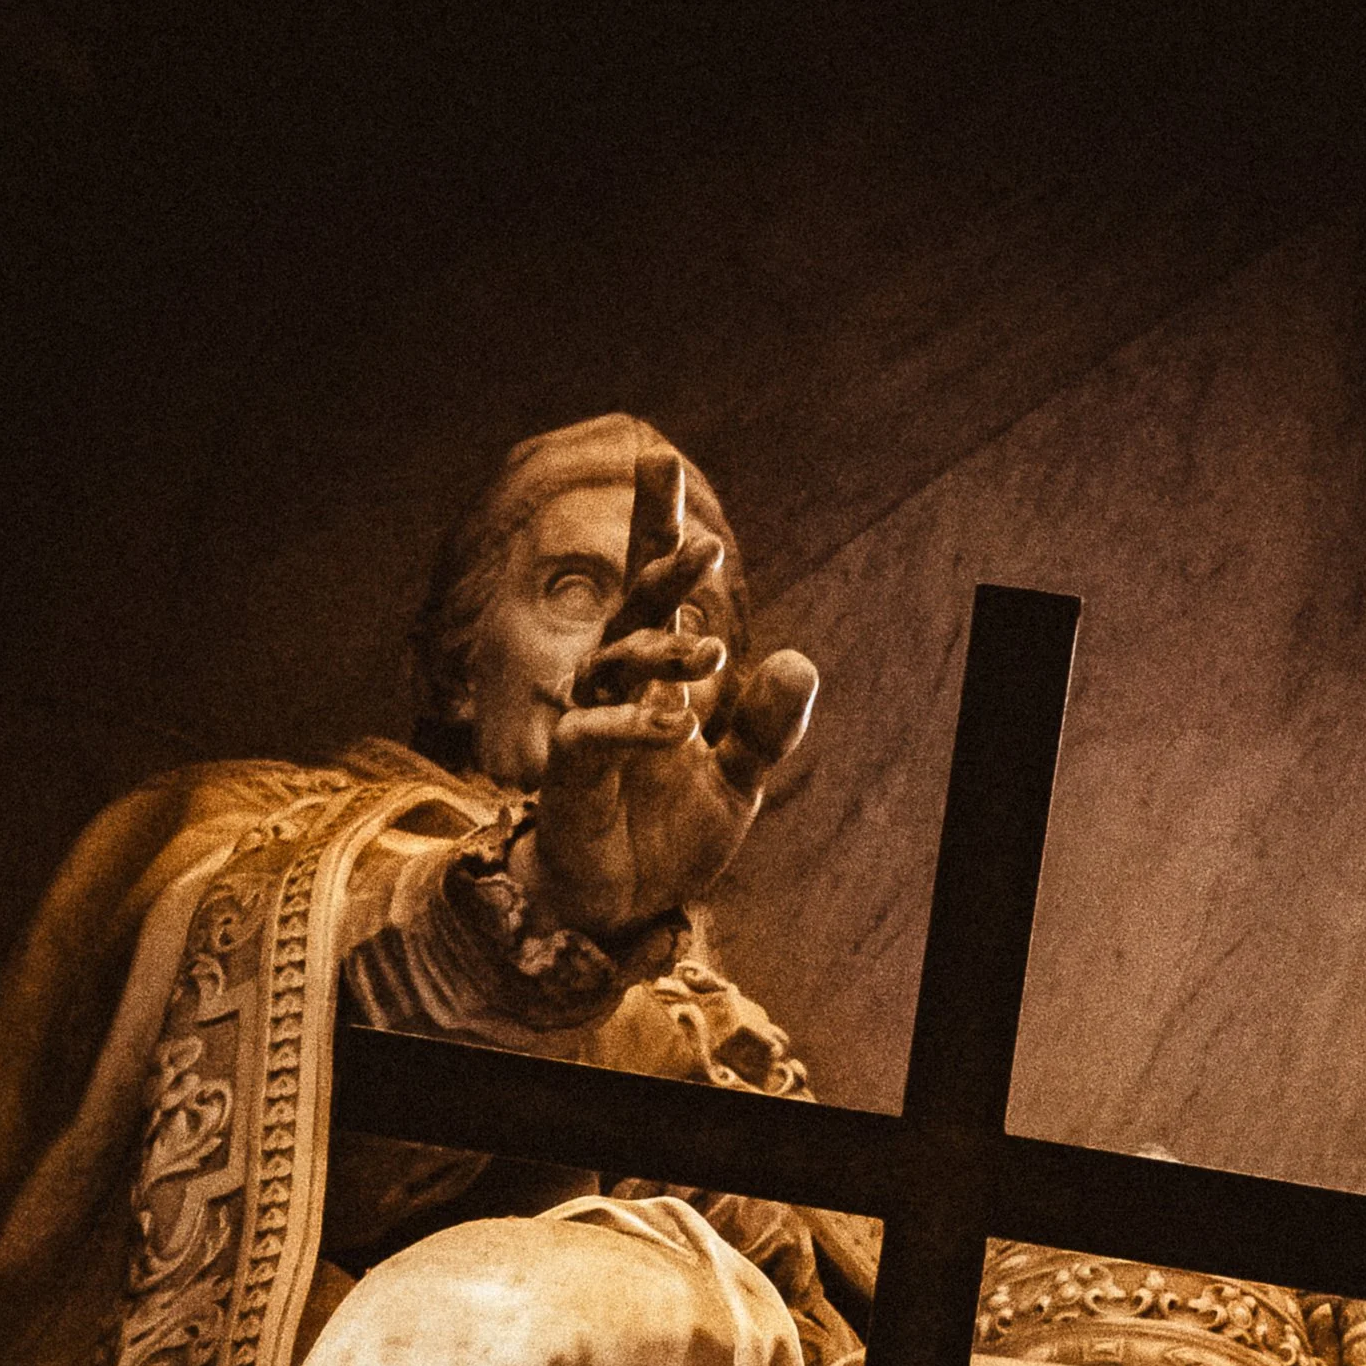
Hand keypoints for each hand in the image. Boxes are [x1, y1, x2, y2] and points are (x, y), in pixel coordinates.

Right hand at [521, 448, 817, 938]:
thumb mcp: (737, 779)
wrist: (620, 905)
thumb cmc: (666, 833)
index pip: (654, 589)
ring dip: (662, 653)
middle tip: (707, 546)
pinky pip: (591, 734)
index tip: (659, 460)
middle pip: (631, 609)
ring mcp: (586, 726)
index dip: (657, 528)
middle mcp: (615, 689)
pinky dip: (632, 726)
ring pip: (613, 664)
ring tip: (713, 654)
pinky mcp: (568, 773)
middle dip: (664, 571)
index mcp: (654, 677)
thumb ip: (766, 726)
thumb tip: (797, 660)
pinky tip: (675, 725)